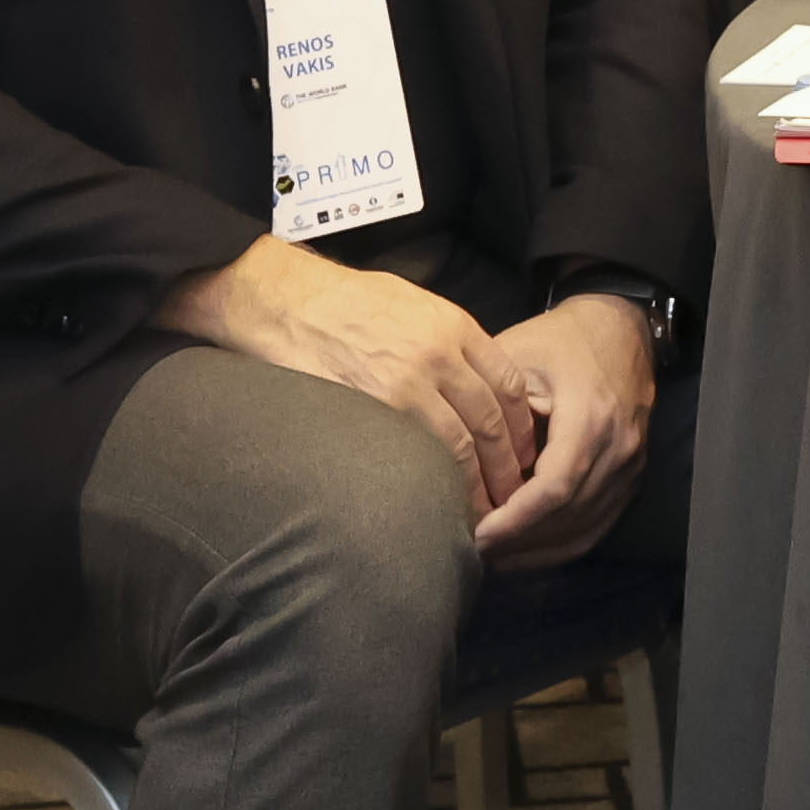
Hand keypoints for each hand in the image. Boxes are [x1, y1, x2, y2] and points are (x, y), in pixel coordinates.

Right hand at [155, 235, 536, 516]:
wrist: (285, 300)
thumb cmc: (344, 300)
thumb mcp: (412, 304)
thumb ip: (448, 340)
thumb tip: (471, 379)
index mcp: (454, 326)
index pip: (507, 384)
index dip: (520, 425)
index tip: (523, 452)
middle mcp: (440, 355)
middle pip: (491, 420)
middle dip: (508, 464)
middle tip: (515, 494)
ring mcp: (407, 382)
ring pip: (461, 443)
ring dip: (478, 482)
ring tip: (486, 509)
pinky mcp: (374, 407)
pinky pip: (419, 452)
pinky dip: (438, 480)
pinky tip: (442, 499)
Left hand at [471, 290, 658, 563]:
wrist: (620, 328)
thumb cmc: (561, 340)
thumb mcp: (517, 358)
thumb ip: (490, 409)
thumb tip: (452, 459)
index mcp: (592, 417)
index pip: (554, 487)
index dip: (515, 519)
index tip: (476, 534)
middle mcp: (619, 448)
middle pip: (568, 516)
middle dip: (518, 541)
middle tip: (470, 551)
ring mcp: (631, 465)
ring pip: (584, 528)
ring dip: (537, 549)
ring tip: (492, 557)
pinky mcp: (631, 475)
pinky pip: (598, 524)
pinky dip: (561, 545)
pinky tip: (526, 551)